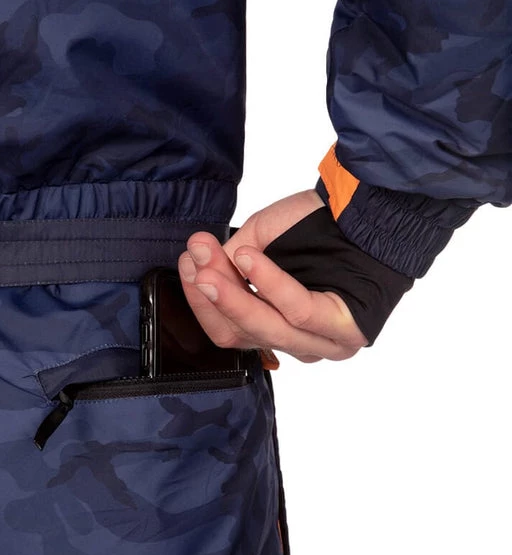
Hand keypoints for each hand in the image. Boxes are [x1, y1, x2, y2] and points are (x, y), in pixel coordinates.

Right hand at [177, 189, 368, 364]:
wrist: (367, 211)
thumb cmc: (315, 228)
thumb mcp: (258, 243)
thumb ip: (228, 265)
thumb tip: (197, 270)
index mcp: (276, 330)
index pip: (227, 331)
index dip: (200, 302)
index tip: (186, 264)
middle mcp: (297, 344)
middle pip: (239, 334)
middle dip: (210, 296)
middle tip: (193, 262)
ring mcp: (322, 342)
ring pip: (264, 327)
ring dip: (232, 294)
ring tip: (210, 264)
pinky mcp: (342, 329)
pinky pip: (297, 310)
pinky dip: (268, 283)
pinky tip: (247, 258)